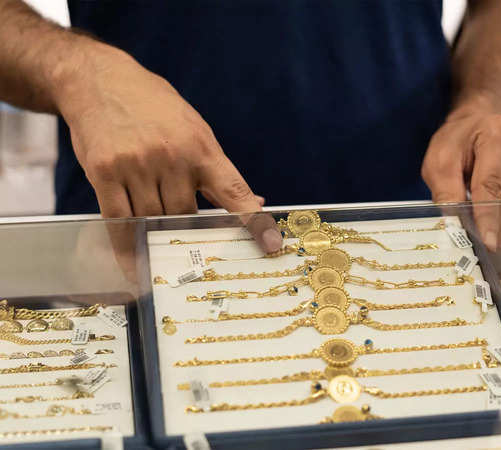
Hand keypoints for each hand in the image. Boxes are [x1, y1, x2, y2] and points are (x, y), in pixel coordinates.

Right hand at [53, 41, 281, 252]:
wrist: (100, 80)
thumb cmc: (155, 109)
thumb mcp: (195, 130)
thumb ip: (218, 171)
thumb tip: (253, 202)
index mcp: (201, 147)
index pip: (234, 191)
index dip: (255, 222)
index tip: (271, 245)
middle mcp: (172, 156)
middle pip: (187, 216)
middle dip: (186, 231)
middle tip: (186, 244)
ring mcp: (137, 164)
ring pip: (153, 222)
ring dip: (155, 233)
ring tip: (155, 237)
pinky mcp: (105, 172)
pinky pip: (120, 222)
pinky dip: (127, 246)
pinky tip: (133, 262)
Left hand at [421, 109, 500, 250]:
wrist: (480, 126)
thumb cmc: (459, 144)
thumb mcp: (440, 162)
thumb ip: (445, 191)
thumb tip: (455, 225)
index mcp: (498, 134)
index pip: (492, 185)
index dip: (488, 217)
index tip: (487, 241)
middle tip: (487, 243)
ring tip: (495, 235)